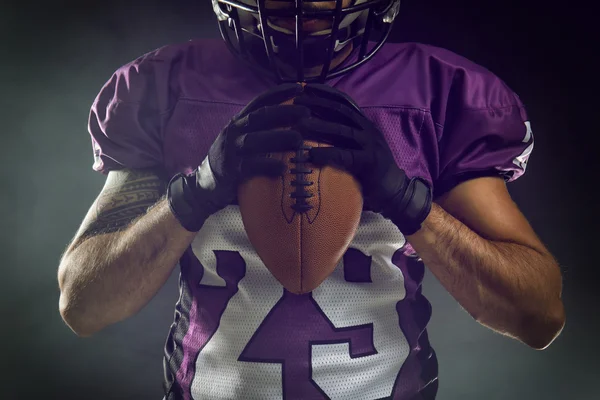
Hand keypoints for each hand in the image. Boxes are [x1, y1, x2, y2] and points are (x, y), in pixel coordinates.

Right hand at [168, 83, 309, 231]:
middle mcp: (234, 132)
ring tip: (298, 139)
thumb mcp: (241, 138)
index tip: (300, 88)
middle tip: (306, 113)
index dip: (279, 93)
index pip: (260, 101)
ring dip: (278, 137)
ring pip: (255, 140)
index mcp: (239, 121)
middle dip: (284, 112)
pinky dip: (267, 165)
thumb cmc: (232, 159)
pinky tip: (283, 167)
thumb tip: (294, 122)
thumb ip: (260, 129)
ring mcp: (231, 150)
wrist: (205, 183)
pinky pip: (251, 166)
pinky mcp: (231, 170)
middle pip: (260, 117)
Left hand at [293, 84, 431, 234]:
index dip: (325, 92)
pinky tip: (312, 155)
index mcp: (364, 123)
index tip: (306, 86)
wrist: (395, 191)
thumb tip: (312, 126)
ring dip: (320, 125)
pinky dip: (327, 154)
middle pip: (341, 110)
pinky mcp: (369, 161)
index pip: (344, 101)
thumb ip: (340, 136)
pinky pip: (345, 155)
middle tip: (297, 100)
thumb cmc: (370, 170)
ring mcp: (370, 144)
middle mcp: (368, 129)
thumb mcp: (356, 147)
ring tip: (300, 124)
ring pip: (342, 130)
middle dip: (318, 103)